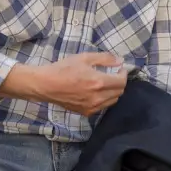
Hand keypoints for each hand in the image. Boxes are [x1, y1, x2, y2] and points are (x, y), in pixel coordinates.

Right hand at [1, 53, 126, 115]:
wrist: (46, 85)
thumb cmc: (64, 68)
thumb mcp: (84, 58)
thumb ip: (105, 59)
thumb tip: (120, 61)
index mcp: (98, 82)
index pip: (122, 82)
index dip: (123, 74)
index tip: (119, 68)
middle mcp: (98, 97)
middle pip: (120, 92)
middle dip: (119, 82)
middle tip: (113, 74)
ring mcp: (92, 107)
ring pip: (113, 101)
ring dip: (113, 91)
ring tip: (105, 82)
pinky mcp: (86, 112)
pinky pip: (102, 107)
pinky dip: (104, 99)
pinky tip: (96, 92)